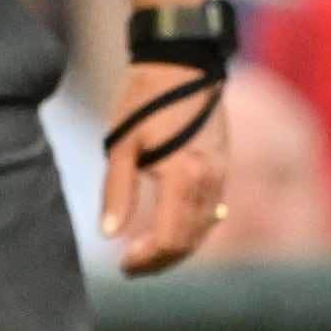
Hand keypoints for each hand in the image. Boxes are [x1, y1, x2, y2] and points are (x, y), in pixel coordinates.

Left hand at [101, 62, 230, 274]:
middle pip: (190, 241)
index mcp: (184, 177)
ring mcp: (220, 174)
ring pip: (204, 229)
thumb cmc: (145, 100)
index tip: (122, 265)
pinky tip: (170, 228)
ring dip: (176, 248)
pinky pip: (211, 211)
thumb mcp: (121, 144)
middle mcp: (209, 181)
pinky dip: (191, 229)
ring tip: (146, 253)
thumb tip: (108, 235)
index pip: (171, 239)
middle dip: (160, 260)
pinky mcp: (222, 166)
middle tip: (130, 266)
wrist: (183, 63)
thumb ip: (117, 191)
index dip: (147, 259)